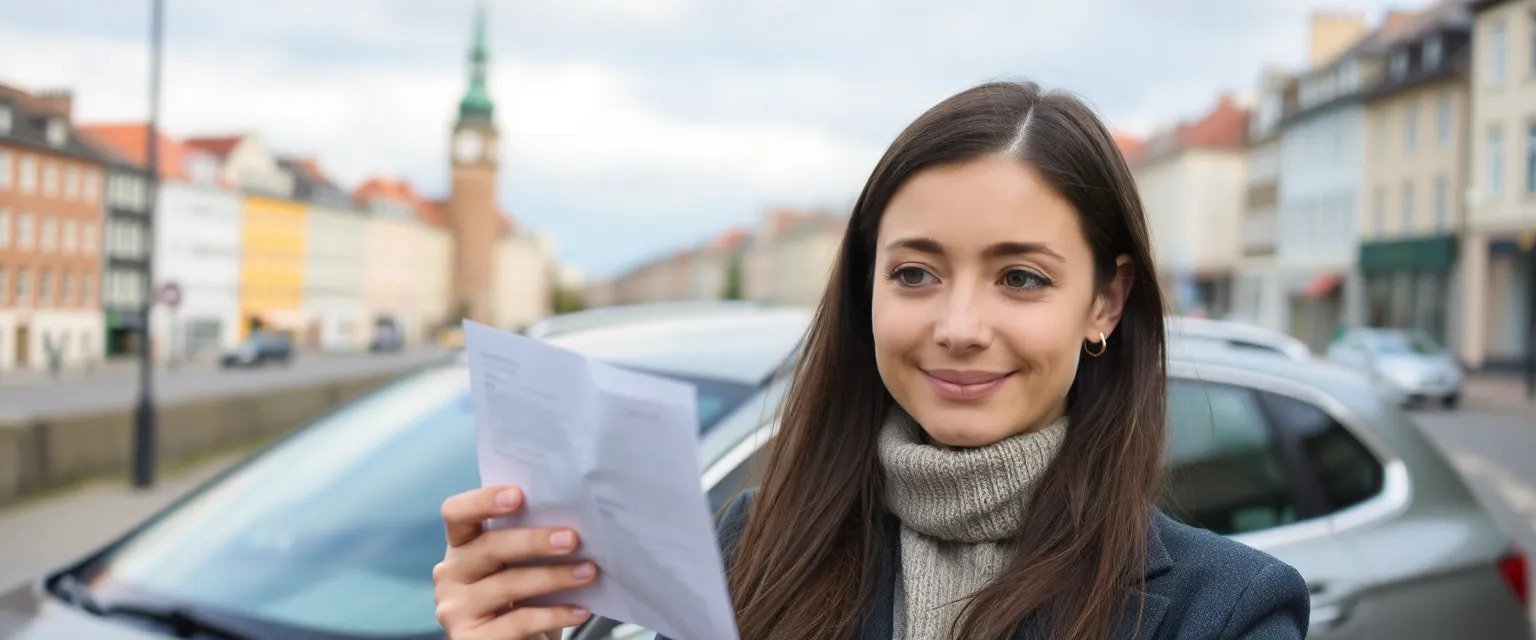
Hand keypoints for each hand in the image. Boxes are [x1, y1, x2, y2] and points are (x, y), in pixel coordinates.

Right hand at [434, 485, 597, 639]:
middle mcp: (450, 573)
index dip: (482, 501)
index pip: (456, 513)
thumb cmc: (523, 594)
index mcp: (461, 544)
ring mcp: (455, 608)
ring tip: (588, 572)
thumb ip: (528, 538)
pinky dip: (553, 614)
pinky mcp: (470, 639)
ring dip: (553, 577)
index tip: (518, 495)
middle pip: (489, 547)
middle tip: (572, 538)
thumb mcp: (519, 563)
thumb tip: (570, 515)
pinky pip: (517, 622)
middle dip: (533, 541)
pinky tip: (579, 610)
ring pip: (507, 585)